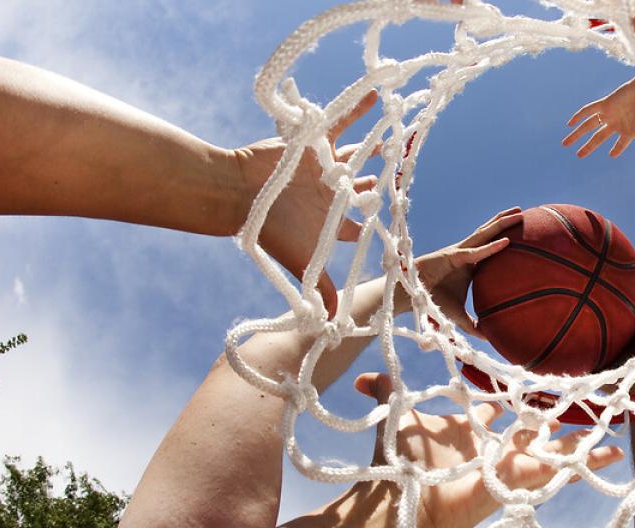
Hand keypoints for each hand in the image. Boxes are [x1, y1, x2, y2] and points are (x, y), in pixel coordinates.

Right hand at [232, 91, 378, 311]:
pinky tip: (378, 93)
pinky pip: (342, 120)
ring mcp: (322, 168)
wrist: (237, 196)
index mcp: (329, 222)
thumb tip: (333, 328)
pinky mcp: (314, 143)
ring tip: (394, 140)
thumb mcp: (302, 263)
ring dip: (374, 149)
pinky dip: (359, 107)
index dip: (371, 226)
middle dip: (375, 184)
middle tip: (397, 176)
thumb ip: (321, 291)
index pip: (355, 226)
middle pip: (359, 188)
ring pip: (355, 156)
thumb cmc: (270, 231)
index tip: (391, 225)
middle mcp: (328, 194)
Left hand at [354, 373, 624, 527]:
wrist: (406, 504)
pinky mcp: (523, 478)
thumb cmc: (403, 463)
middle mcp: (496, 446)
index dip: (511, 398)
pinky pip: (560, 468)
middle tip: (583, 401)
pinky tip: (613, 450)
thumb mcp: (400, 417)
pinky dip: (587, 460)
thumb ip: (385, 393)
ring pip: (554, 448)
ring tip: (613, 426)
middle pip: (532, 429)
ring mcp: (512, 463)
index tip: (529, 385)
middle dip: (554, 418)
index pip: (498, 409)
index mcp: (473, 429)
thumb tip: (361, 379)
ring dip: (581, 439)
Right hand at [404, 207, 524, 337]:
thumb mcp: (459, 316)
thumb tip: (489, 338)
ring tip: (518, 213)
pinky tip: (506, 242)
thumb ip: (473, 325)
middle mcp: (466, 254)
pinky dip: (490, 248)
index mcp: (470, 264)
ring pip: (484, 234)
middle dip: (505, 222)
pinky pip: (475, 252)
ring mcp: (459, 252)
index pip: (490, 247)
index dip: (503, 238)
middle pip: (489, 233)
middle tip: (523, 213)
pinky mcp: (452, 256)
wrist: (412, 297)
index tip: (521, 233)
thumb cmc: (433, 302)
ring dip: (501, 223)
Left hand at [563, 76, 634, 163]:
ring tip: (565, 144)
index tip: (611, 155)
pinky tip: (569, 124)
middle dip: (588, 147)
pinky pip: (589, 111)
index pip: (620, 144)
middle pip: (598, 138)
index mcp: (630, 131)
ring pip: (589, 126)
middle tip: (578, 156)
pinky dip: (579, 116)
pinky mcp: (606, 104)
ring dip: (577, 134)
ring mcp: (610, 114)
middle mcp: (617, 123)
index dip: (616, 150)